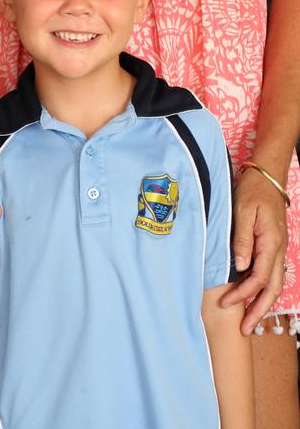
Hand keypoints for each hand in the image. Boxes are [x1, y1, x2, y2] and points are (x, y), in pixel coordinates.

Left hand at [220, 168, 287, 331]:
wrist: (268, 175)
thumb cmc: (253, 189)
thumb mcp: (243, 211)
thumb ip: (241, 239)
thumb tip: (240, 266)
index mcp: (271, 242)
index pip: (259, 278)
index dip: (243, 293)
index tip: (226, 303)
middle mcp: (278, 249)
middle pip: (272, 288)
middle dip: (259, 311)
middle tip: (244, 329)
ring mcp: (278, 248)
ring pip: (274, 283)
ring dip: (262, 303)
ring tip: (248, 320)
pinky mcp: (273, 245)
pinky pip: (271, 273)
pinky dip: (263, 288)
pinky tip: (252, 295)